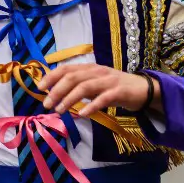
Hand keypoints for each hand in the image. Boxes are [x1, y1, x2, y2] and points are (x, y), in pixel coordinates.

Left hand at [38, 64, 158, 117]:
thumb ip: (79, 86)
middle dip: (56, 90)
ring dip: (69, 99)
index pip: (67, 68)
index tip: (40, 88)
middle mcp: (97, 71)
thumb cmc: (115, 87)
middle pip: (72, 77)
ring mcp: (109, 80)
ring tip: (59, 110)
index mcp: (90, 68)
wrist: (143, 89)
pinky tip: (82, 115)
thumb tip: (56, 93)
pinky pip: (103, 98)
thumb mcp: (95, 84)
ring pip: (85, 87)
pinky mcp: (119, 91)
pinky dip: (91, 106)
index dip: (51, 76)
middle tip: (46, 104)